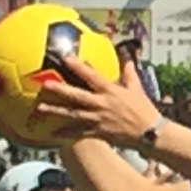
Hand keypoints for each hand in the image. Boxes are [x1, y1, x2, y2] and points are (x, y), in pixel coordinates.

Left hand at [27, 46, 162, 147]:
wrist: (151, 132)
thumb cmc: (144, 109)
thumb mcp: (137, 88)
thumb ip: (129, 72)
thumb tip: (127, 57)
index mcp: (111, 91)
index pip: (92, 76)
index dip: (78, 66)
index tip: (65, 58)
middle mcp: (102, 104)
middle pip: (77, 96)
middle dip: (60, 90)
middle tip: (44, 85)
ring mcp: (99, 119)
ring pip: (73, 114)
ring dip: (56, 111)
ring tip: (40, 108)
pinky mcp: (99, 132)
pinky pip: (79, 133)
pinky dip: (65, 133)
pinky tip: (52, 133)